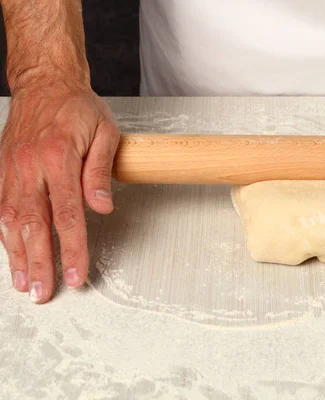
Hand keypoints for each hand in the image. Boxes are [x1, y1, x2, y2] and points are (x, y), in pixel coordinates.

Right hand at [0, 82, 118, 302]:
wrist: (45, 84)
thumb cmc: (77, 108)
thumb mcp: (104, 133)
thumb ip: (101, 172)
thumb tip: (102, 207)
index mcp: (58, 158)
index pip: (67, 215)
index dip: (72, 250)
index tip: (76, 275)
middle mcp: (29, 166)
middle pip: (34, 225)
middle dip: (40, 263)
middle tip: (44, 292)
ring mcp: (11, 169)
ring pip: (10, 221)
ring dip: (17, 256)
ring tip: (24, 284)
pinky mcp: (2, 170)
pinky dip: (3, 235)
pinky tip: (9, 254)